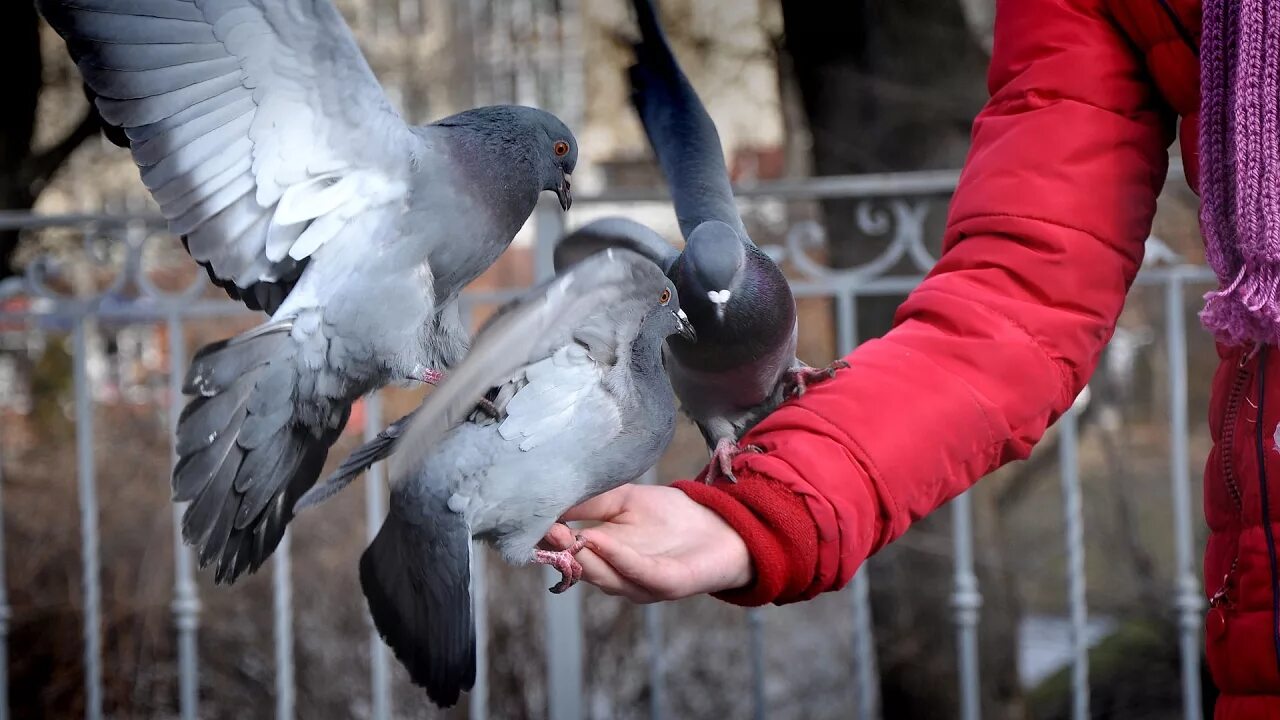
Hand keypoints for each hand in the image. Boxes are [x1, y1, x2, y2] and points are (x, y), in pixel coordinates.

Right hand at [543, 484, 752, 602]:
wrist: (722, 523)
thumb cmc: (671, 515)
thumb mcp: (624, 499)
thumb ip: (591, 502)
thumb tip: (550, 501)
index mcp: (605, 558)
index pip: (570, 553)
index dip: (550, 540)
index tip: (531, 521)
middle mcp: (620, 577)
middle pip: (583, 569)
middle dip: (561, 550)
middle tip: (542, 528)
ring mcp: (643, 584)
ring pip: (606, 577)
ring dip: (584, 557)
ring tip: (564, 533)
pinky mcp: (669, 584)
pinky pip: (639, 574)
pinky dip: (618, 558)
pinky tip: (602, 539)